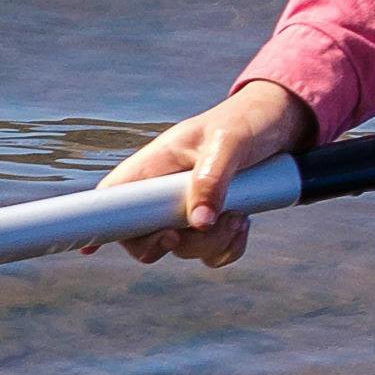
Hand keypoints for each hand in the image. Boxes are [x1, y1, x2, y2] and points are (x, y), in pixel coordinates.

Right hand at [101, 78, 316, 265]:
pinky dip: (228, 248)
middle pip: (145, 237)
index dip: (99, 223)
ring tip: (239, 215)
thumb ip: (211, 178)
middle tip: (206, 226)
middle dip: (175, 243)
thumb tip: (198, 222)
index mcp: (156, 165)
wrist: (283, 122)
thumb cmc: (248, 121)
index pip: (114, 197)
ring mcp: (189, 208)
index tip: (90, 248)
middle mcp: (166, 190)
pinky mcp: (214, 220)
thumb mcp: (230, 142)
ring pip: (183, 249)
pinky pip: (211, 253)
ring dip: (211, 244)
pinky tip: (244, 223)